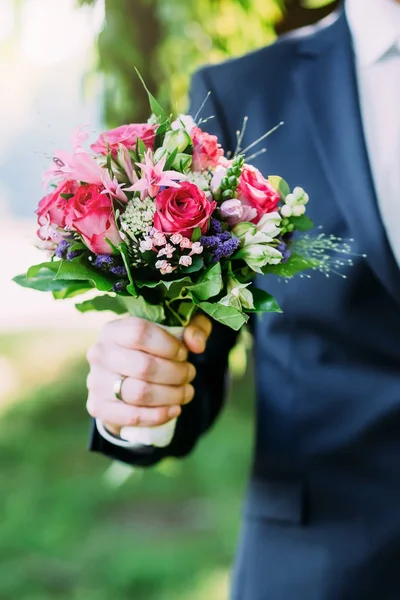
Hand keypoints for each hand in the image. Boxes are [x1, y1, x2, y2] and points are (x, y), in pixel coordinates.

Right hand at [86, 314, 211, 436]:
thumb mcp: (177, 331)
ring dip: (171, 395)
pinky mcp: (98, 406)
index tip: (184, 353)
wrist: (125, 377)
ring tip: (186, 392)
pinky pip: (132, 416)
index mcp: (114, 329)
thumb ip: (193, 328)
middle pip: (143, 366)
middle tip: (190, 374)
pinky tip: (175, 409)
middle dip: (176, 373)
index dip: (168, 345)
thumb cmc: (155, 348)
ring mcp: (95, 381)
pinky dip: (159, 415)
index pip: (139, 332)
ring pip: (139, 393)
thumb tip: (197, 344)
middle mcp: (99, 353)